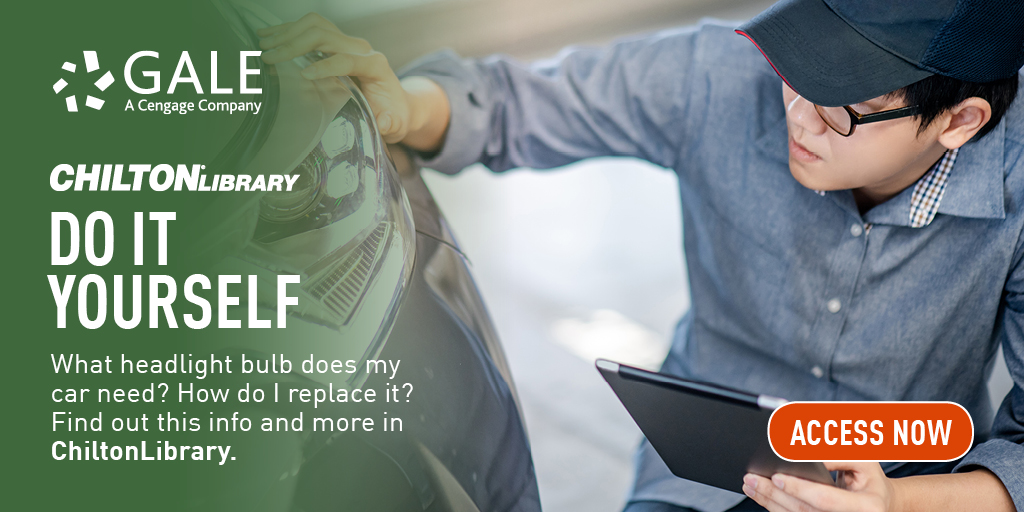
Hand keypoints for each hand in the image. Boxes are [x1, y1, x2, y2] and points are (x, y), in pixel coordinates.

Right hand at [257, 13, 410, 142]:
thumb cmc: (394, 114)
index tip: (303, 74)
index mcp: (375, 66)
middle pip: (324, 35)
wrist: (397, 102)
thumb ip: (391, 123)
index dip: (326, 66)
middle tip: (268, 57)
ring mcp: (349, 43)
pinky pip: (312, 28)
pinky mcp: (338, 43)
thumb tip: (384, 121)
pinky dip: (289, 30)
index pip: (347, 60)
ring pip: (316, 25)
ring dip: (287, 32)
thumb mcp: (396, 124)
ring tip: (264, 44)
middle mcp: (362, 49)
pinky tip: (269, 36)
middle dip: (294, 45)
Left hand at [743, 462, 896, 511]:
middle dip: (774, 494)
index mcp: (866, 506)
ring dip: (768, 501)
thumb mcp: (862, 459)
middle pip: (803, 510)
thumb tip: (805, 454)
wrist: (880, 502)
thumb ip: (836, 456)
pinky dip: (775, 506)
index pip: (824, 499)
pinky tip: (762, 496)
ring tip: (750, 485)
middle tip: (753, 479)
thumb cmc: (870, 478)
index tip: (776, 476)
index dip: (798, 489)